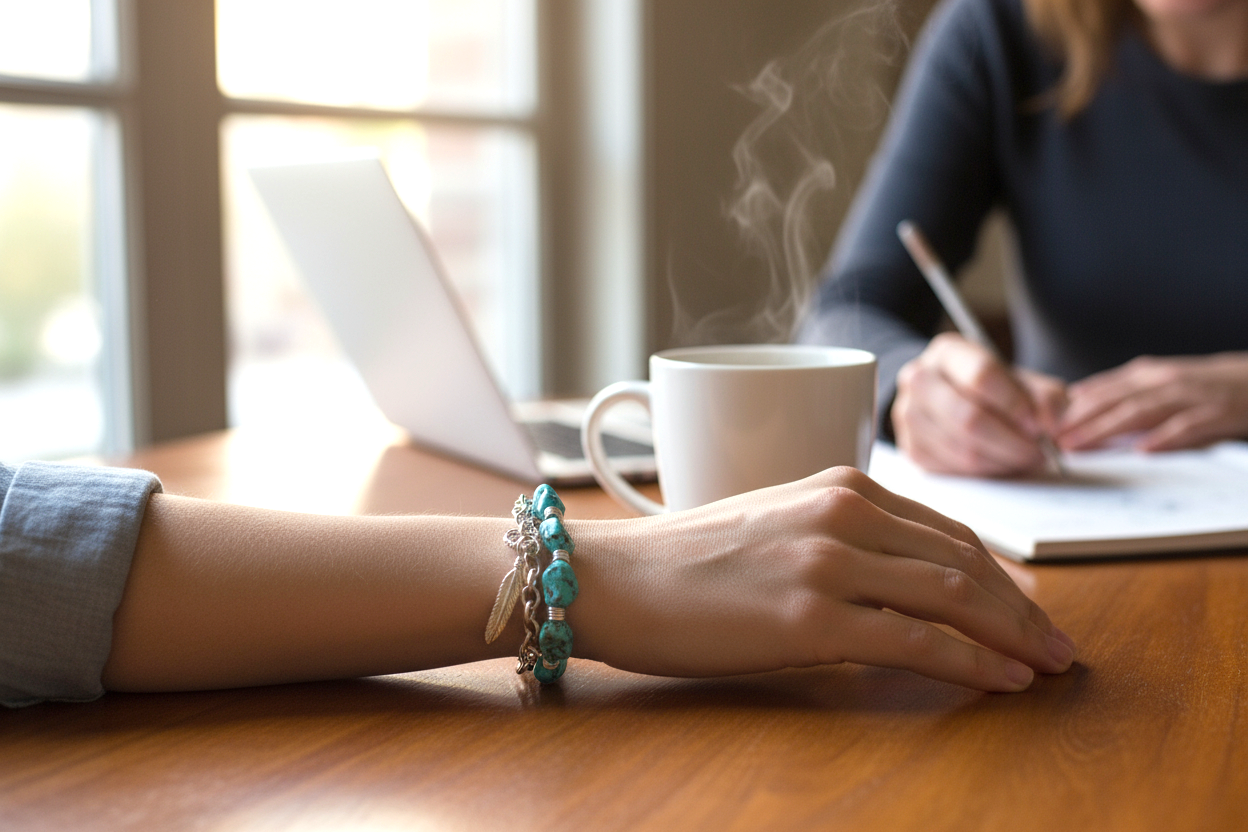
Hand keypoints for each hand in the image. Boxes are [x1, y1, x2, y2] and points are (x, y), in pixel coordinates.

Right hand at [573, 466, 1075, 691]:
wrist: (612, 580)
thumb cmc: (682, 562)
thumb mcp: (771, 526)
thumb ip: (835, 538)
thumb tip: (894, 583)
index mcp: (836, 486)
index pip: (946, 530)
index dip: (1000, 575)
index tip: (1028, 607)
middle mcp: (842, 514)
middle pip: (965, 561)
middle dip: (1022, 608)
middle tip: (1059, 644)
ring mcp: (828, 563)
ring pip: (955, 596)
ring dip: (1015, 635)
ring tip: (1049, 664)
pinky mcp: (812, 618)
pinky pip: (919, 641)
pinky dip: (973, 662)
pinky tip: (1004, 679)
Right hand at [891, 333, 1066, 475]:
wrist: (948, 395)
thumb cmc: (989, 388)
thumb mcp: (1019, 379)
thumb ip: (1045, 397)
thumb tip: (1052, 425)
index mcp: (948, 352)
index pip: (982, 376)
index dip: (1015, 404)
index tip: (1040, 424)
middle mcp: (919, 379)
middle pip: (969, 418)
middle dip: (1013, 441)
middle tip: (1040, 451)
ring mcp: (908, 414)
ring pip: (963, 449)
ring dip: (1004, 460)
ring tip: (1026, 457)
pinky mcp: (910, 447)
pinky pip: (954, 469)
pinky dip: (986, 471)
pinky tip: (1001, 462)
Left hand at [1059, 353, 1247, 451]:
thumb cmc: (1202, 386)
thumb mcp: (1158, 382)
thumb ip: (1122, 391)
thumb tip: (1078, 398)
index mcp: (1146, 374)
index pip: (1101, 391)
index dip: (1071, 409)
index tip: (1043, 426)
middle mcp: (1163, 381)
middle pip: (1114, 401)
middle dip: (1080, 421)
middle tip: (1053, 440)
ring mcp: (1189, 396)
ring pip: (1141, 411)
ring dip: (1107, 429)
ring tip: (1081, 444)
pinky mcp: (1216, 412)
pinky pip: (1187, 426)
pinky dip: (1164, 437)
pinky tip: (1143, 449)